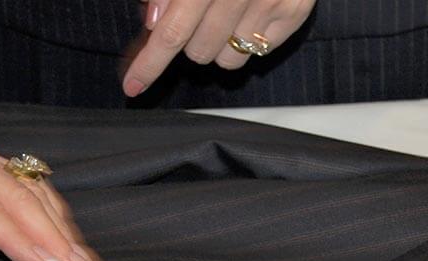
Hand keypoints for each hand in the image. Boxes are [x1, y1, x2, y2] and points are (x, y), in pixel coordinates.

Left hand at [123, 0, 316, 96]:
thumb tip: (154, 20)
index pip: (171, 33)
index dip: (150, 63)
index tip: (133, 85)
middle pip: (198, 52)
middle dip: (190, 40)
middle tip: (198, 14)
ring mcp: (269, 4)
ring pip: (228, 59)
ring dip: (219, 44)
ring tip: (226, 13)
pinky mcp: (294, 12)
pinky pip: (259, 52)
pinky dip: (248, 38)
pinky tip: (250, 12)